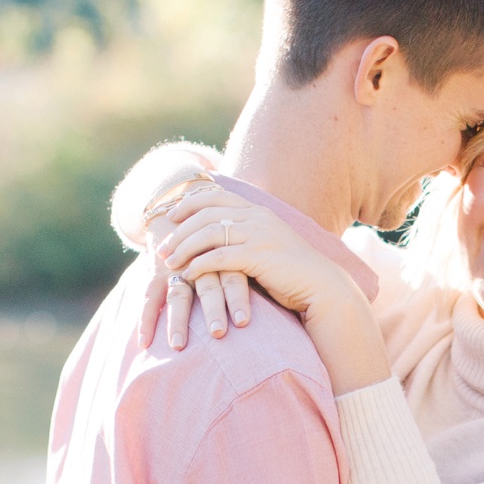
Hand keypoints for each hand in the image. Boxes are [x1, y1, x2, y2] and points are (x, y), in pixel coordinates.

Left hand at [143, 188, 360, 351]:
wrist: (322, 286)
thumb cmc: (295, 273)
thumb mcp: (269, 246)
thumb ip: (248, 238)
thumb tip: (225, 241)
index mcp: (258, 211)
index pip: (215, 197)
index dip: (189, 204)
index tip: (171, 216)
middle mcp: (257, 217)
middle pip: (206, 214)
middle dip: (179, 230)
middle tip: (161, 247)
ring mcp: (258, 235)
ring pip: (208, 234)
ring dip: (184, 248)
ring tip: (168, 264)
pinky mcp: (258, 257)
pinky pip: (219, 257)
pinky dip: (199, 265)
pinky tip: (187, 276)